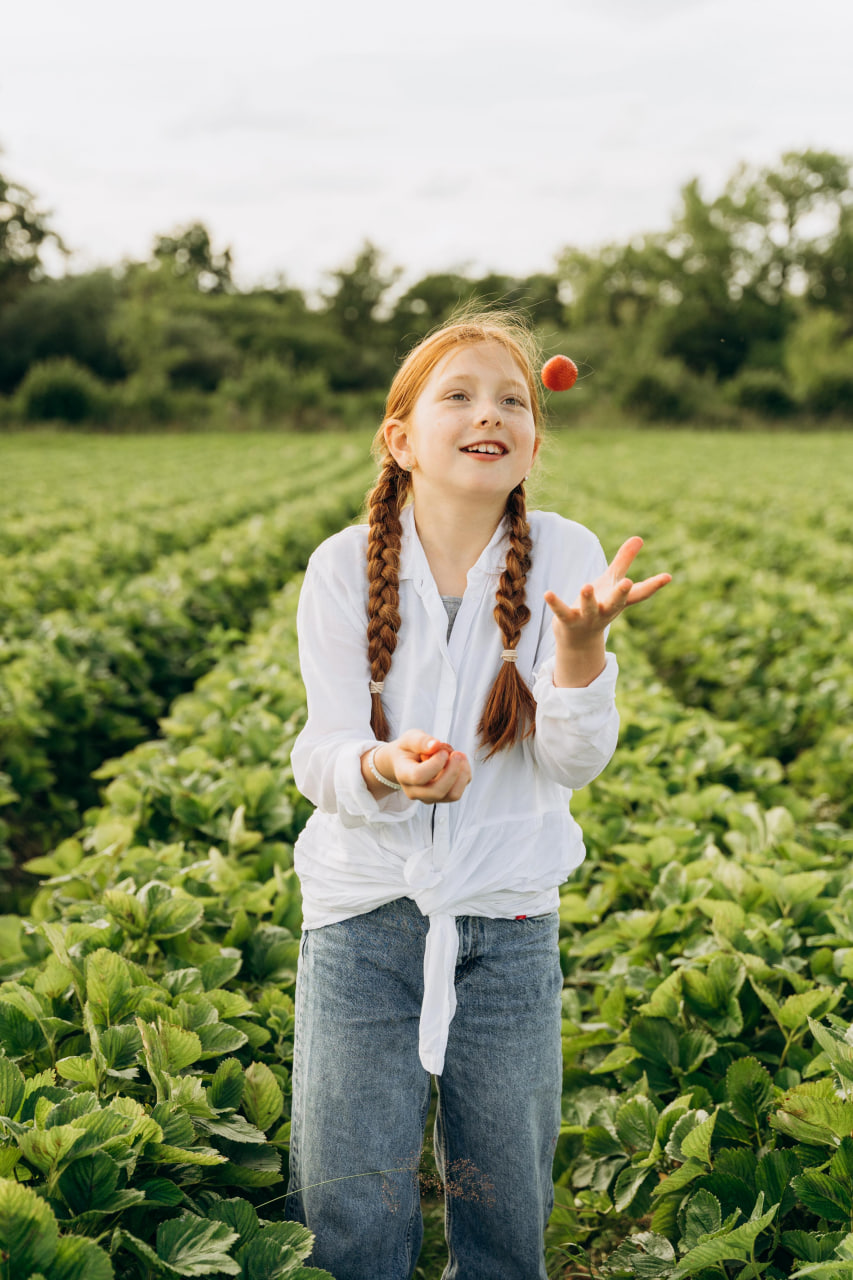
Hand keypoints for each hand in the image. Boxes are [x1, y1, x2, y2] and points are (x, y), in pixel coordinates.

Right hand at [371, 731, 470, 803]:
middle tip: (457, 753)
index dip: (435, 764)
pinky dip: (464, 775)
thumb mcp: (410, 738)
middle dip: (452, 771)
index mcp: (403, 774)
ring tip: (460, 756)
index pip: (419, 776)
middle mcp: (414, 791)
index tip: (442, 751)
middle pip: (437, 791)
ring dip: (461, 774)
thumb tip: (435, 745)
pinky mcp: (442, 797)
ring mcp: (429, 797)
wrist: (406, 762)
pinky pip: (459, 791)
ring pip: (452, 795)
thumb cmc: (408, 749)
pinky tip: (460, 762)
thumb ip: (420, 740)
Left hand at [544, 537, 670, 642]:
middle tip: (626, 583)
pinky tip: (548, 593)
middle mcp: (606, 610)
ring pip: (589, 609)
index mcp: (618, 601)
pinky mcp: (569, 620)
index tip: (668, 576)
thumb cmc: (599, 603)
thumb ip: (624, 561)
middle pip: (615, 603)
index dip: (654, 585)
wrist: (578, 638)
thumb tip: (639, 537)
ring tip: (586, 586)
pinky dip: (555, 603)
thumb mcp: (611, 581)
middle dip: (620, 593)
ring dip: (588, 598)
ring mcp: (588, 617)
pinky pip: (562, 612)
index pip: (639, 594)